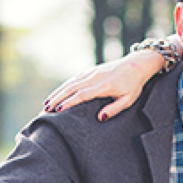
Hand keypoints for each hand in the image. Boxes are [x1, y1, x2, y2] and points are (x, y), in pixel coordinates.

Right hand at [43, 48, 170, 119]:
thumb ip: (114, 109)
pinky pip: (74, 78)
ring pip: (70, 82)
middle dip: (57, 98)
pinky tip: (57, 93)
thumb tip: (100, 117)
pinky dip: (64, 86)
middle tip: (46, 109)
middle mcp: (95, 77)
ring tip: (47, 103)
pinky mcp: (91, 70)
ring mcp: (92, 72)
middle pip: (71, 88)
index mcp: (103, 86)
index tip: (58, 110)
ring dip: (57, 92)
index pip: (82, 94)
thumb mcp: (128, 100)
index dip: (69, 102)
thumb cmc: (133, 85)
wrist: (136, 64)